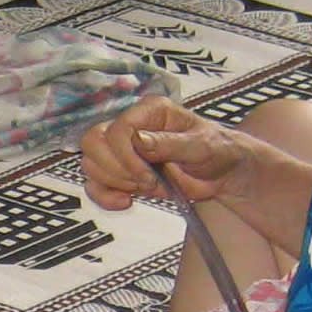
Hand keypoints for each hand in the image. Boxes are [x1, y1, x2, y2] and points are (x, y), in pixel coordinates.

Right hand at [80, 96, 244, 210]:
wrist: (222, 173)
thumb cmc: (216, 150)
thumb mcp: (201, 145)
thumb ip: (170, 143)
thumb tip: (138, 140)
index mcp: (149, 110)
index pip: (117, 129)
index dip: (127, 156)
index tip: (148, 174)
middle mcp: (131, 125)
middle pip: (93, 142)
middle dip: (118, 169)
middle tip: (147, 180)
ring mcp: (122, 149)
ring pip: (90, 163)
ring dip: (115, 181)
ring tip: (145, 186)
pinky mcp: (121, 171)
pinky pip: (94, 183)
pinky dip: (104, 196)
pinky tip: (126, 201)